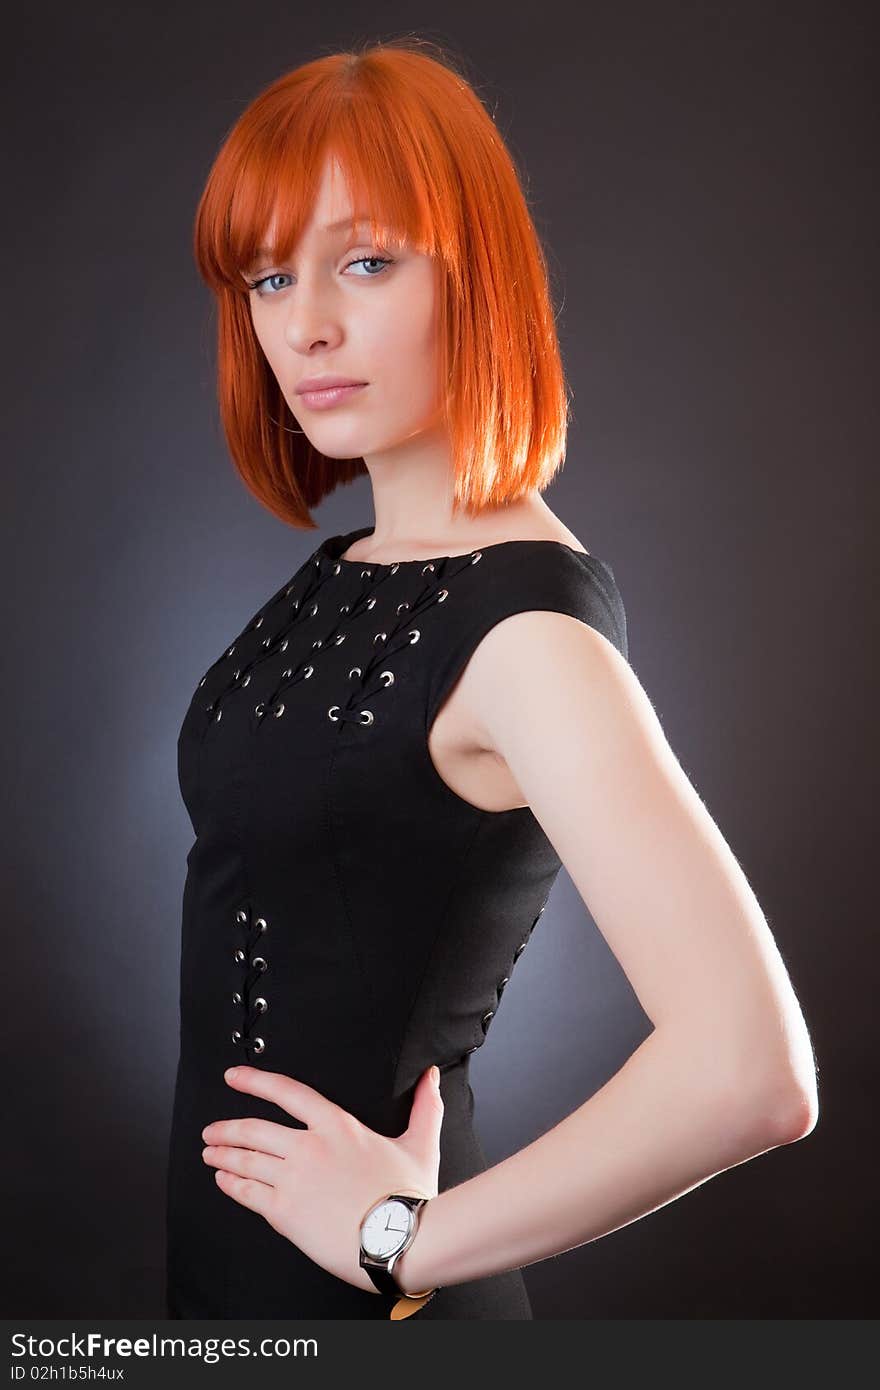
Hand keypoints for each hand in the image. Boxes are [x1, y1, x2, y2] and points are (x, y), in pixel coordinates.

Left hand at [201, 1063, 443, 1293]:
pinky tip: (223, 1182)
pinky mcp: (285, 1213)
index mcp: (337, 1125)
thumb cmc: (410, 1196)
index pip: (287, 1092)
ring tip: (210, 1154)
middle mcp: (309, 1147)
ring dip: (223, 1155)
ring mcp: (293, 1180)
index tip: (234, 1077)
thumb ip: (424, 1106)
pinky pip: (248, 1195)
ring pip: (246, 1161)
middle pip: (255, 1129)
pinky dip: (231, 1186)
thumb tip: (431, 1077)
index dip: (255, 1081)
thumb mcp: (421, 1144)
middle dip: (227, 1128)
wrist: (399, 1240)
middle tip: (212, 1130)